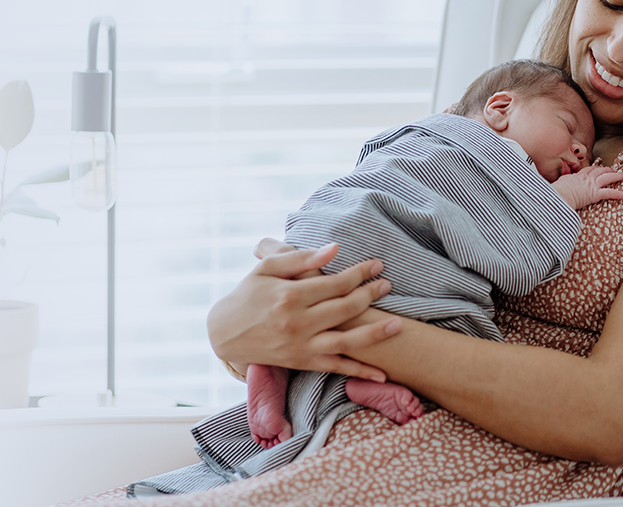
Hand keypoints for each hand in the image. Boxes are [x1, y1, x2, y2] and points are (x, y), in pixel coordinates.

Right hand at [208, 242, 401, 382]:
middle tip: (387, 285)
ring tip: (398, 325)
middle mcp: (298, 322)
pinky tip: (382, 374)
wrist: (224, 334)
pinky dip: (360, 372)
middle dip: (370, 295)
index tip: (377, 266)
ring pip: (347, 340)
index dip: (359, 273)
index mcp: (289, 295)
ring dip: (375, 333)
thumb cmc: (247, 295)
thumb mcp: (266, 269)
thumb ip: (300, 258)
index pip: (335, 283)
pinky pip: (336, 367)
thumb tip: (334, 249)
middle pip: (345, 308)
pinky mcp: (302, 362)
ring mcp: (301, 345)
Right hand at [551, 165, 622, 208]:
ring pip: (607, 177)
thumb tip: (555, 185)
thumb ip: (561, 182)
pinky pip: (610, 193)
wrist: (558, 195)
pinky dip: (619, 194)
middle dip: (607, 169)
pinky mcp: (595, 194)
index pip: (587, 170)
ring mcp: (591, 185)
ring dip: (616, 176)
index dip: (594, 169)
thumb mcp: (557, 184)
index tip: (597, 168)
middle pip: (599, 171)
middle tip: (612, 170)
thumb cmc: (556, 191)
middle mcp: (585, 179)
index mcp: (576, 176)